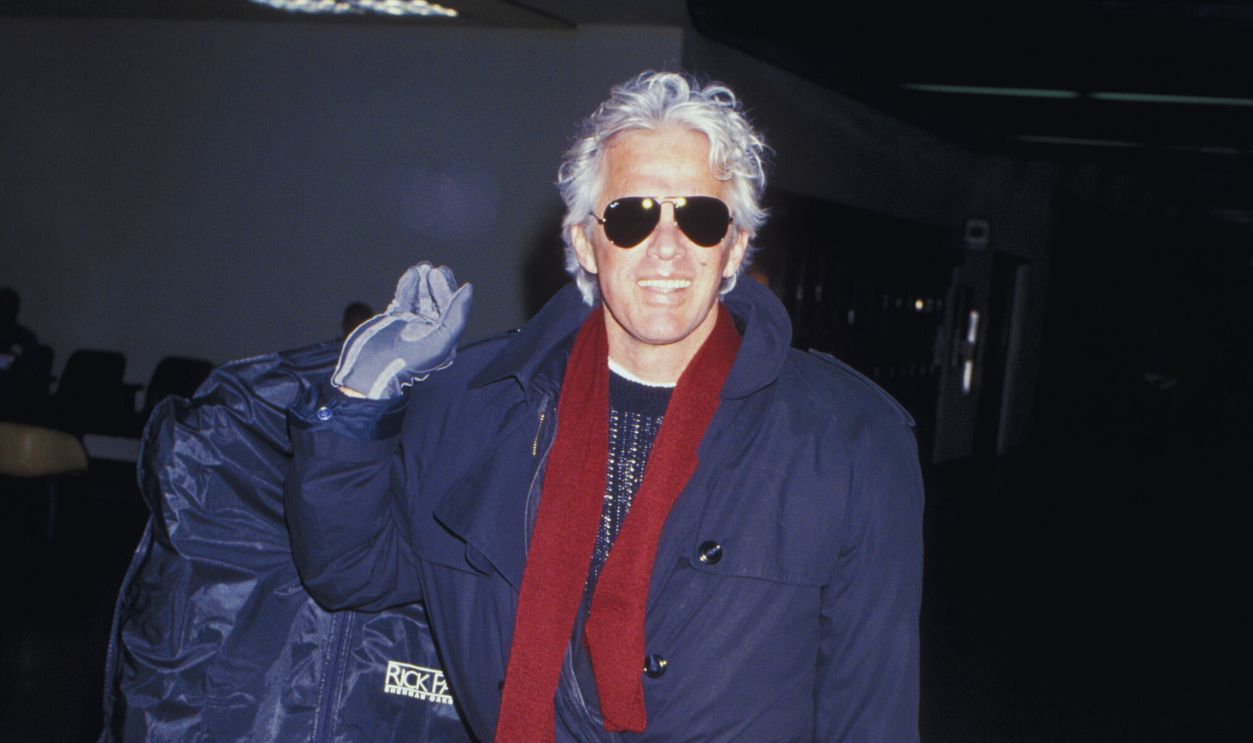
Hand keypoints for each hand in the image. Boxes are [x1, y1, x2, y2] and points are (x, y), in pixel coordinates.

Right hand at [332, 263, 472, 398]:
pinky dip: (408, 286)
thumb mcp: (441, 339)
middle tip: (434, 270)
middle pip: (438, 301)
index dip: (448, 289)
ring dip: (423, 282)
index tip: (440, 273)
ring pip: (421, 298)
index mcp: (444, 339)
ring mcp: (411, 325)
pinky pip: (405, 299)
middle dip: (437, 284)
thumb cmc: (409, 359)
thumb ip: (457, 315)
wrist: (372, 368)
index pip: (451, 309)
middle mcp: (429, 331)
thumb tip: (468, 288)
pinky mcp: (394, 320)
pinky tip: (411, 273)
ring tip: (422, 267)